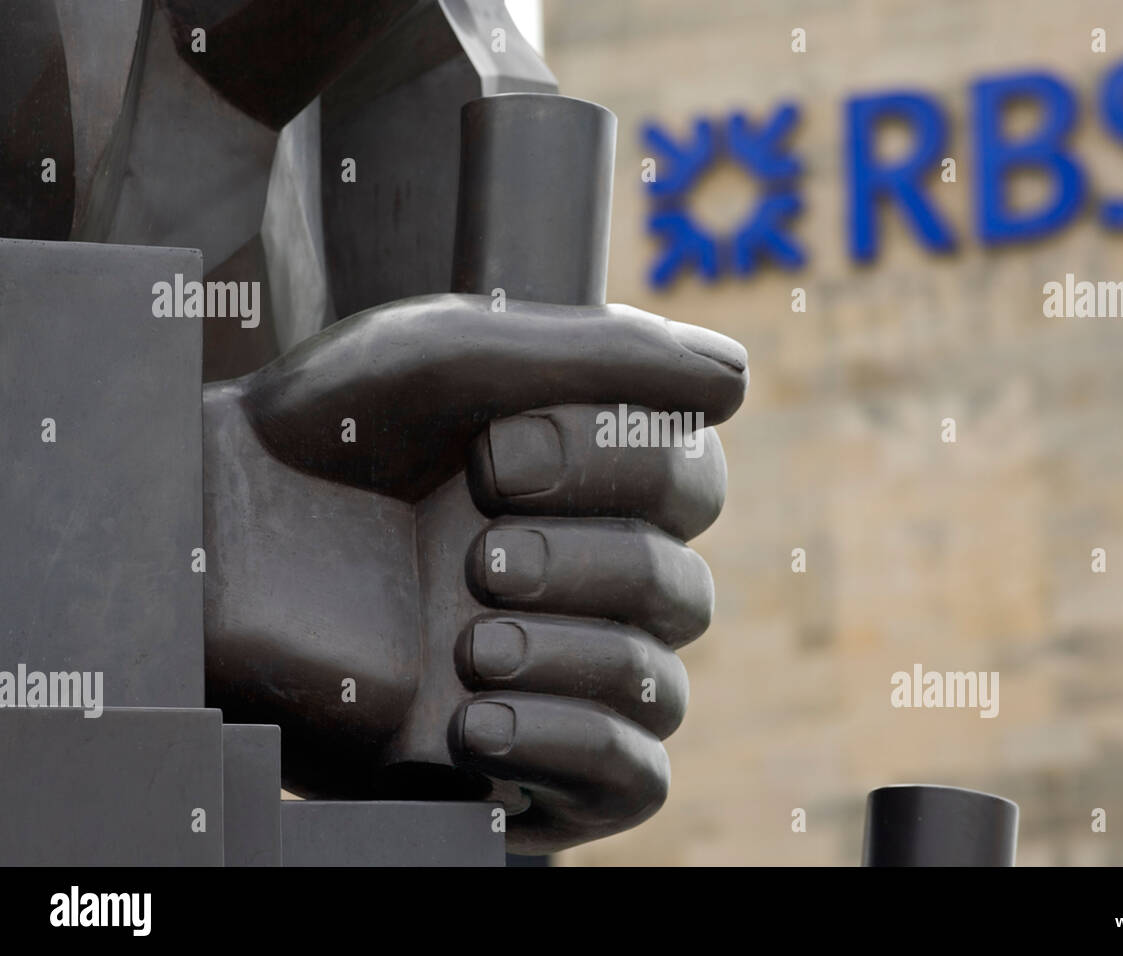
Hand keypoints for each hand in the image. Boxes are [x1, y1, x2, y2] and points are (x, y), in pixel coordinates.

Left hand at [203, 293, 746, 852]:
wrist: (209, 542)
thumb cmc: (327, 429)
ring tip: (473, 642)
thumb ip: (607, 351)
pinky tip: (478, 726)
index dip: (620, 469)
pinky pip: (633, 780)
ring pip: (664, 687)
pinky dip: (577, 747)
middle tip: (478, 556)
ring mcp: (555, 674)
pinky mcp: (523, 766)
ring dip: (579, 656)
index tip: (494, 456)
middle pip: (685, 592)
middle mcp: (585, 578)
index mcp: (591, 484)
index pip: (693, 486)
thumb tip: (740, 378)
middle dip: (590, 567)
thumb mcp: (460, 352)